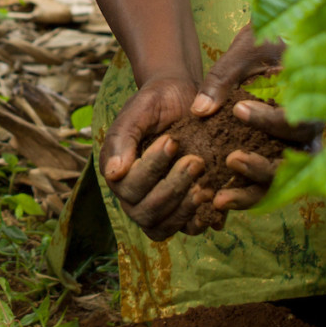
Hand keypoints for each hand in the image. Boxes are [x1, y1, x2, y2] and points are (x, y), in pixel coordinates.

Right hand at [100, 73, 206, 240]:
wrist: (184, 97)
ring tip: (205, 186)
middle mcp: (132, 195)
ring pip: (162, 226)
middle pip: (145, 212)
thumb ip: (122, 138)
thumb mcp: (139, 111)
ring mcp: (156, 206)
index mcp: (117, 172)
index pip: (127, 187)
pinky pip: (184, 229)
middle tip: (196, 161)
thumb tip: (113, 173)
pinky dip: (198, 221)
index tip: (172, 141)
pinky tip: (212, 201)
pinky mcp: (181, 210)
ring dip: (184, 209)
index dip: (150, 169)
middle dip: (172, 188)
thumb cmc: (157, 102)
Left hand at [192, 26, 320, 219]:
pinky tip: (219, 199)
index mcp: (313, 102)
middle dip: (263, 167)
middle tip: (232, 161)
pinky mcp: (275, 159)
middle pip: (296, 163)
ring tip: (221, 198)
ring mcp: (294, 150)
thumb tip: (200, 110)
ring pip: (281, 182)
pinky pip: (265, 184)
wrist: (279, 42)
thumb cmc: (271, 40)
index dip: (270, 120)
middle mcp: (310, 134)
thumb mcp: (248, 49)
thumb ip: (224, 78)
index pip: (297, 121)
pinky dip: (245, 194)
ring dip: (253, 191)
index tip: (239, 110)